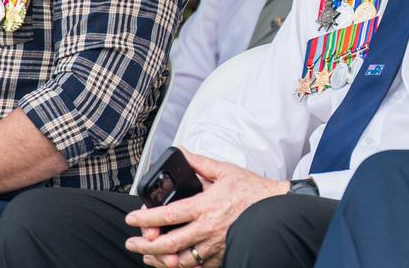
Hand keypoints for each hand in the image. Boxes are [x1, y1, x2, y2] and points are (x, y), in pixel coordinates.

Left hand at [124, 150, 287, 267]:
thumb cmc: (252, 191)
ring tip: (148, 256)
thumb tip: (182, 152)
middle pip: (169, 243)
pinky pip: (198, 267)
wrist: (276, 209)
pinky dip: (182, 266)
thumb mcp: (225, 171)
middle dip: (146, 245)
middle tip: (132, 243)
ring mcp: (215, 245)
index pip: (168, 215)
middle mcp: (208, 228)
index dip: (146, 218)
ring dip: (160, 260)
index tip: (132, 218)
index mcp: (205, 206)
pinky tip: (172, 262)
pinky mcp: (222, 255)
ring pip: (181, 260)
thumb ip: (200, 163)